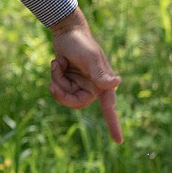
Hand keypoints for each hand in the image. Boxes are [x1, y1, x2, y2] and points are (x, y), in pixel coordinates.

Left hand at [49, 9, 122, 143]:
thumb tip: (116, 83)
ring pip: (64, 95)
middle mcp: (94, 87)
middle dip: (62, 91)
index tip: (118, 141)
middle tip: (53, 79)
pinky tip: (57, 63)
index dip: (114, 125)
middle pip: (75, 103)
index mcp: (103, 84)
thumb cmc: (81, 42)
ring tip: (58, 64)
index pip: (109, 108)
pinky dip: (55, 76)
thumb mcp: (89, 57)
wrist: (66, 31)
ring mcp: (81, 84)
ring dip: (57, 80)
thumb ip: (100, 72)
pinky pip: (59, 88)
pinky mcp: (69, 81)